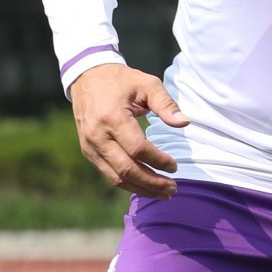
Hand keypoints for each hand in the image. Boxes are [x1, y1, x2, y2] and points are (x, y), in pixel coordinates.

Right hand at [68, 64, 188, 196]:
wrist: (87, 77)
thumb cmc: (121, 81)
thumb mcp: (147, 83)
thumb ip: (166, 104)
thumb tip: (185, 123)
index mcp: (112, 118)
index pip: (138, 149)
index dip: (158, 161)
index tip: (175, 166)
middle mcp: (98, 136)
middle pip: (127, 170)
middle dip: (152, 183)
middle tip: (173, 189)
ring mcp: (90, 146)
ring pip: (117, 178)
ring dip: (142, 189)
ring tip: (164, 193)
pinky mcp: (88, 152)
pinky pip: (109, 174)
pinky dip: (129, 183)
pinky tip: (146, 186)